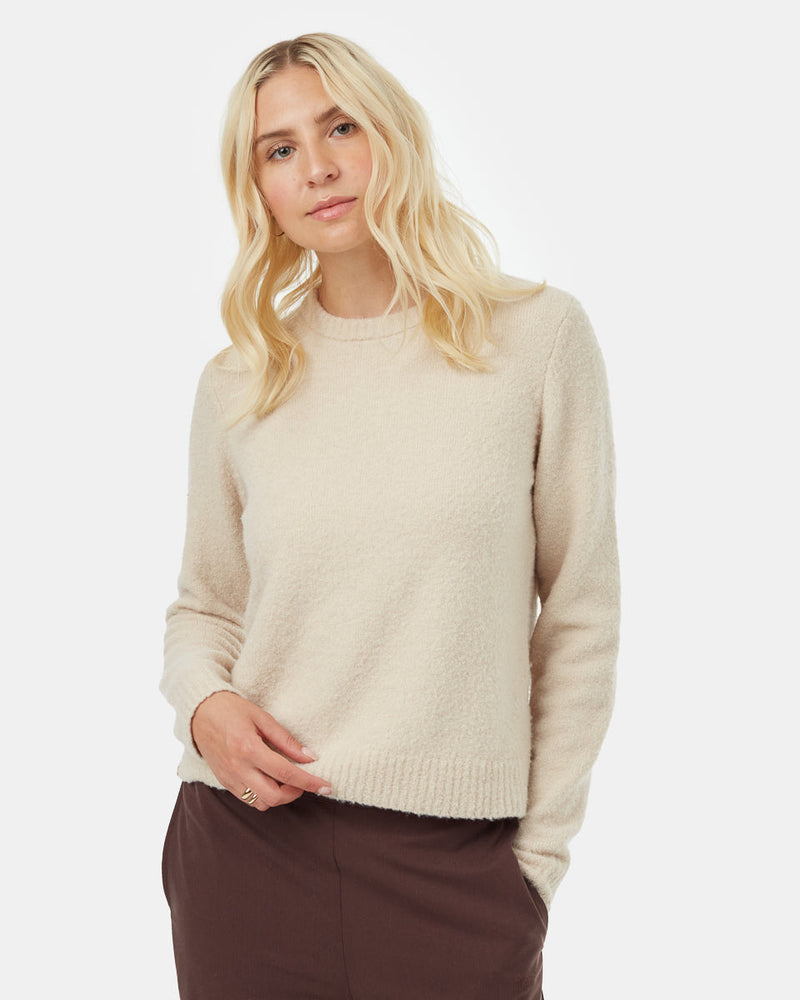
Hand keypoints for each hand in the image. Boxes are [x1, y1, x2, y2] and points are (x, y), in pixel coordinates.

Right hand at [190, 691, 330, 810]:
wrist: (199, 712)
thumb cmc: (232, 710)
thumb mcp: (262, 718)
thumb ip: (286, 740)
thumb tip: (310, 757)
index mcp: (249, 749)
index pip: (286, 773)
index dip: (309, 782)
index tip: (326, 786)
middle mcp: (238, 768)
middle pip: (274, 797)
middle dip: (295, 793)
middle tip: (303, 779)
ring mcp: (229, 778)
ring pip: (261, 803)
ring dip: (278, 796)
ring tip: (285, 778)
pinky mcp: (223, 782)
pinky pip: (248, 799)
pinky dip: (263, 795)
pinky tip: (269, 779)